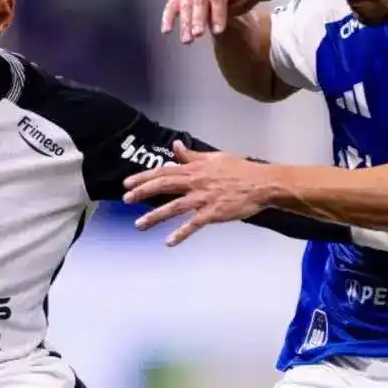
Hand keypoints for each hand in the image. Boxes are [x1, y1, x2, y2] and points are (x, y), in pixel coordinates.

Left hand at [123, 141, 272, 245]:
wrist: (261, 183)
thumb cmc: (240, 169)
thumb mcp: (214, 157)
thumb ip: (192, 155)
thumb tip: (175, 146)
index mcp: (194, 169)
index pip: (164, 171)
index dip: (144, 177)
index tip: (128, 183)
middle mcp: (195, 182)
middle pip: (163, 186)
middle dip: (142, 193)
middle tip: (126, 200)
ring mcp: (203, 199)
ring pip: (173, 207)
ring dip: (155, 216)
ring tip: (139, 224)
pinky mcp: (213, 213)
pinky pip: (193, 224)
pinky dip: (181, 234)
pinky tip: (169, 242)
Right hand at [161, 0, 279, 42]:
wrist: (221, 1)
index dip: (217, 12)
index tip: (219, 31)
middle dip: (198, 18)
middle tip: (199, 36)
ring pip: (184, 4)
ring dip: (184, 23)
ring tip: (188, 41)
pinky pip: (170, 6)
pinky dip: (168, 17)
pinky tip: (167, 31)